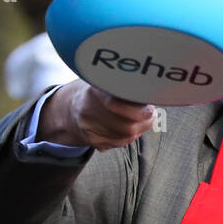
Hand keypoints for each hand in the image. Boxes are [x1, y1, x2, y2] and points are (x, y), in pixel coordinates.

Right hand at [38, 80, 155, 151]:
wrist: (69, 107)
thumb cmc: (98, 92)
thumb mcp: (107, 81)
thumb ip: (126, 86)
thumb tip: (152, 95)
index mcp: (93, 89)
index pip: (116, 104)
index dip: (137, 111)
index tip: (150, 109)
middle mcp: (87, 108)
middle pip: (125, 126)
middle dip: (144, 122)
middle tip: (150, 114)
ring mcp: (87, 126)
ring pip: (124, 136)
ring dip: (139, 130)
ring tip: (142, 120)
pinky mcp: (90, 139)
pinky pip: (118, 143)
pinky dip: (128, 137)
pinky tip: (129, 128)